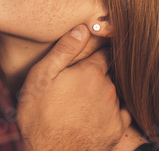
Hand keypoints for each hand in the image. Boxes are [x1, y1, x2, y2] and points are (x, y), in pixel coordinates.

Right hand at [17, 25, 130, 150]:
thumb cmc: (40, 115)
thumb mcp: (42, 77)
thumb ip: (64, 51)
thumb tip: (82, 28)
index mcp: (90, 73)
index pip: (104, 53)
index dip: (98, 51)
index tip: (92, 53)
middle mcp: (108, 89)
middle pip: (106, 74)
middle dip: (94, 75)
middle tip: (74, 84)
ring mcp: (114, 111)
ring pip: (111, 93)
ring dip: (100, 94)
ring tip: (78, 103)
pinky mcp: (116, 130)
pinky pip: (118, 114)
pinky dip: (107, 112)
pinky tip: (90, 116)